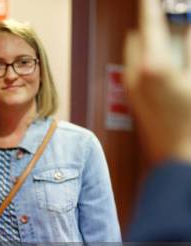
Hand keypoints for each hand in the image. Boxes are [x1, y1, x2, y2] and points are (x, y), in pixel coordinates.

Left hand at [124, 0, 190, 163]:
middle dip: (155, 25)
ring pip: (136, 50)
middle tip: (172, 20)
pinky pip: (136, 66)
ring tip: (174, 46)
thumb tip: (187, 28)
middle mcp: (135, 74)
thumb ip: (190, 48)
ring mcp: (131, 86)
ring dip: (151, 41)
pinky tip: (168, 65)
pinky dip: (149, 57)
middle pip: (140, 34)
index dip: (151, 6)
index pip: (149, 21)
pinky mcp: (132, 96)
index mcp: (153, 65)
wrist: (176, 159)